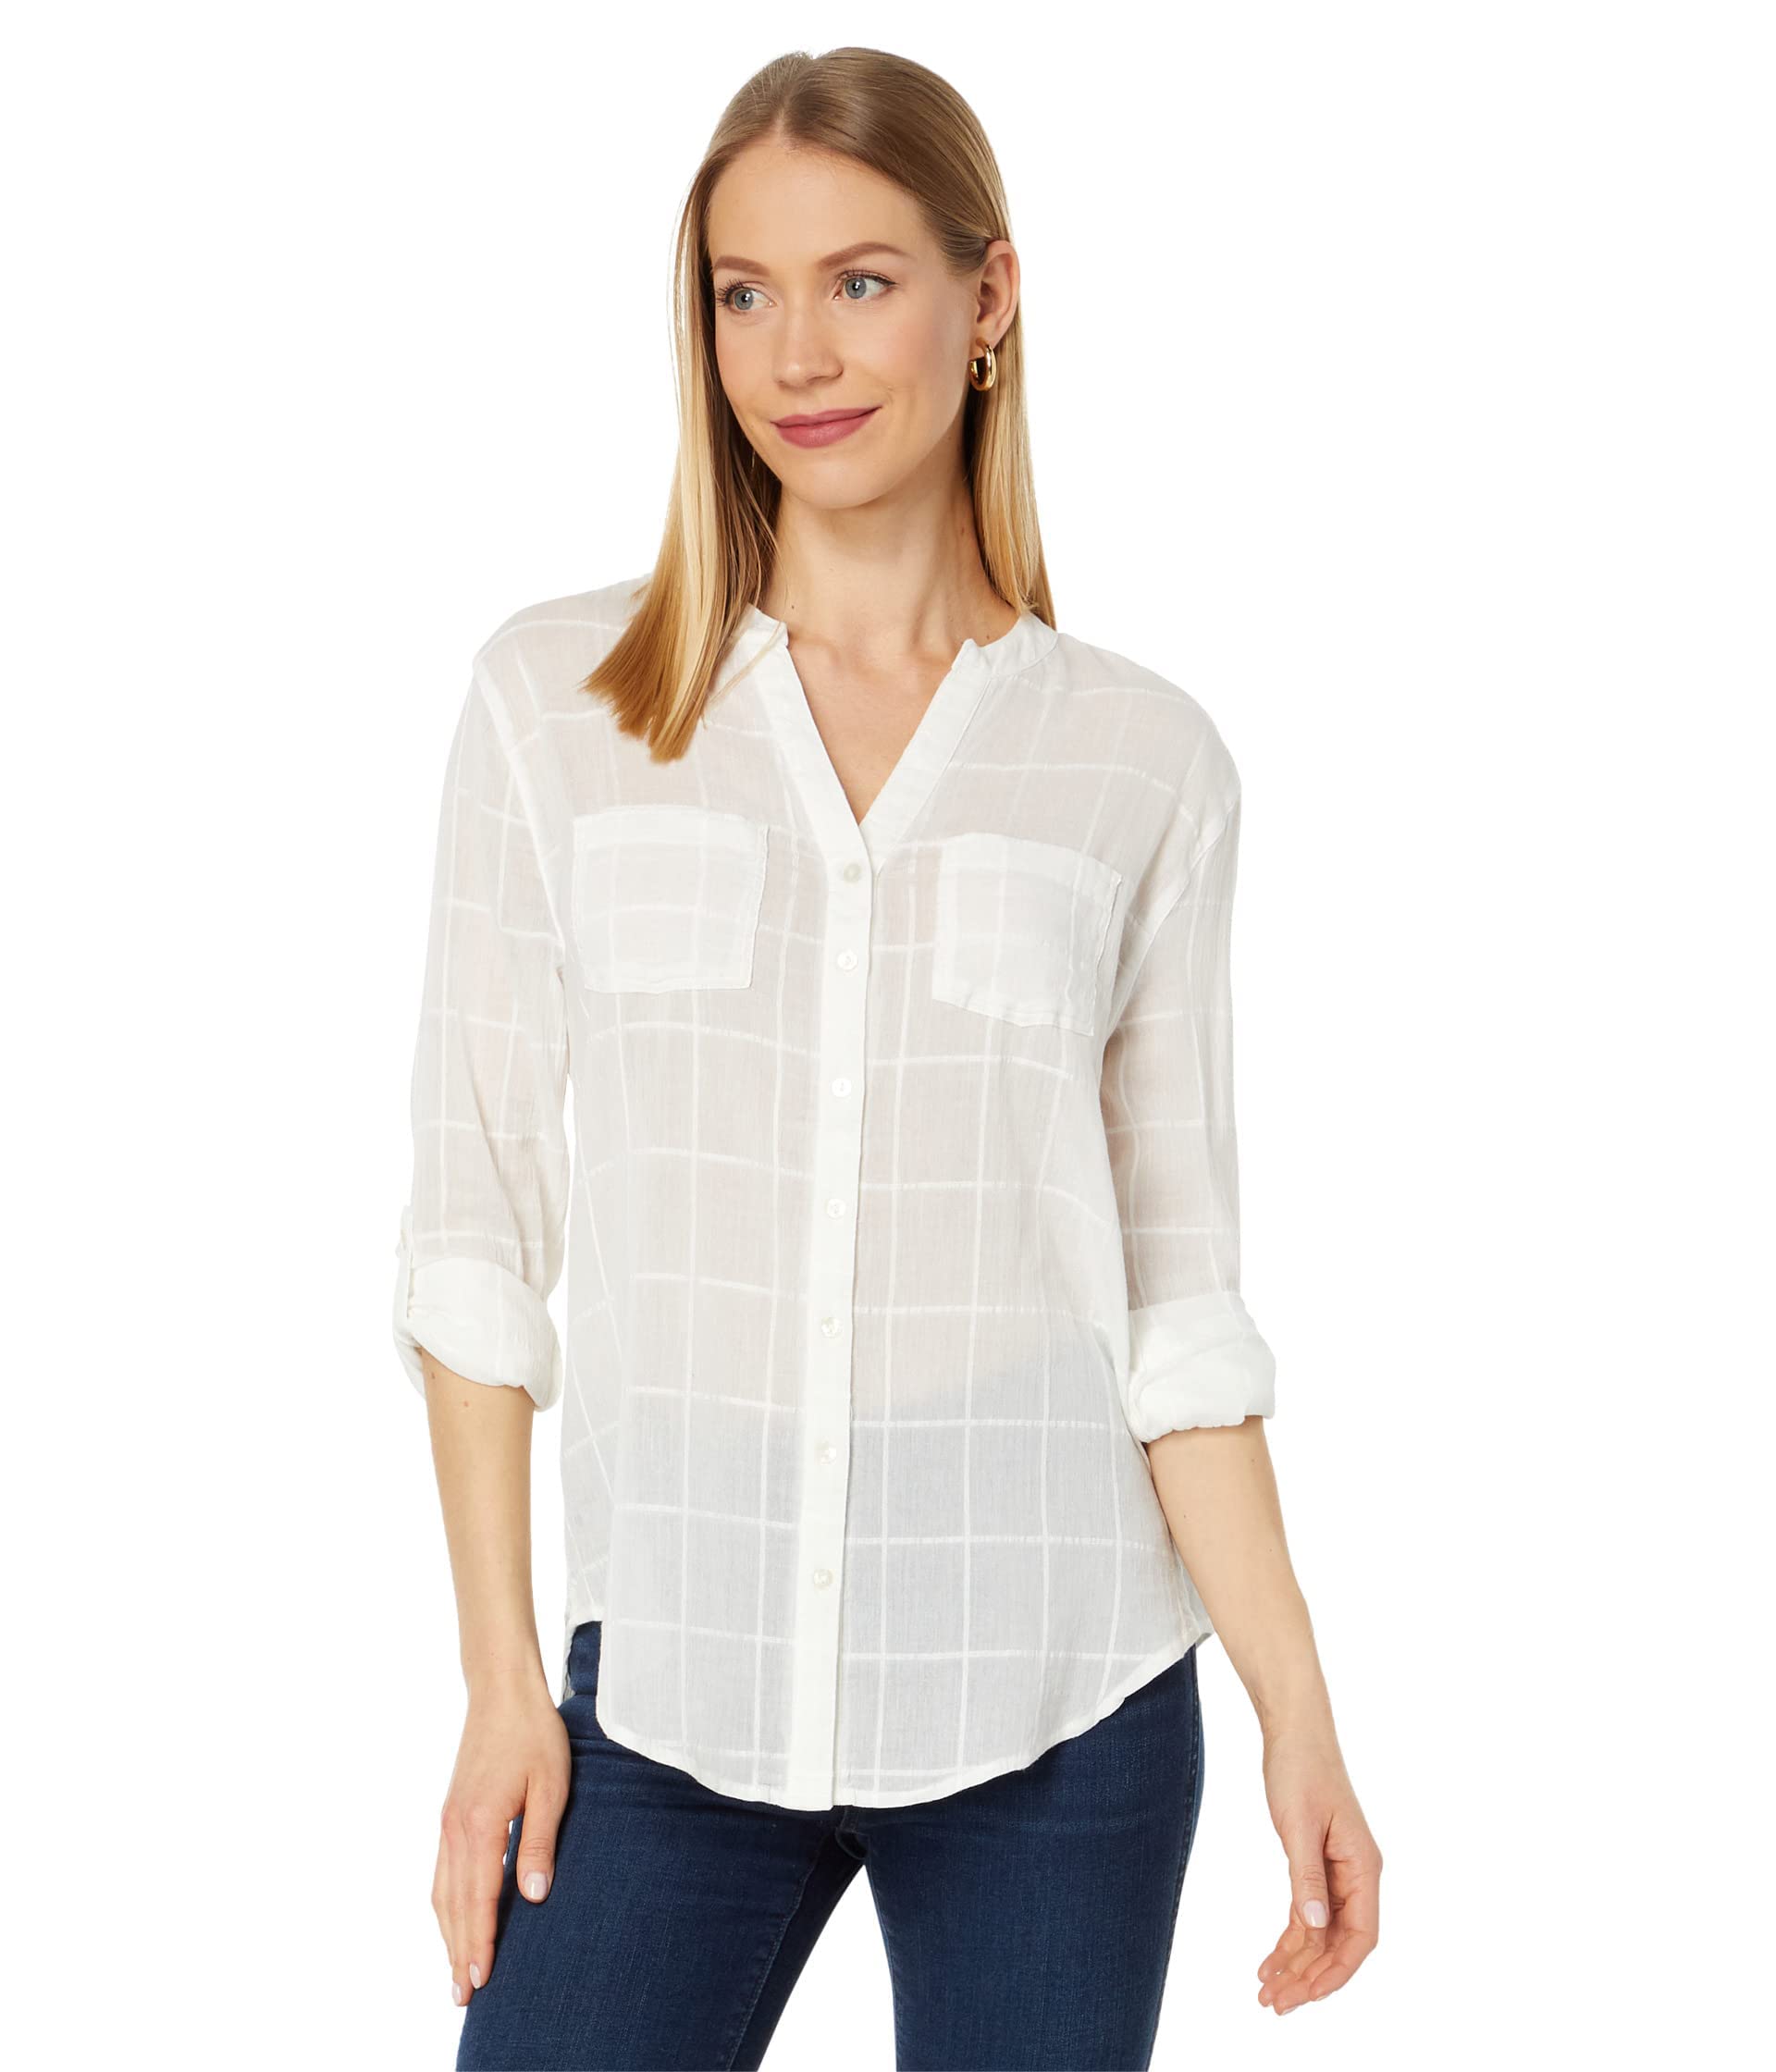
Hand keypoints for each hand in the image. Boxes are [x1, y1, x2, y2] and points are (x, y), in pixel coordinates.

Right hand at [433, 1677, 570, 2008]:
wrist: (502, 1693)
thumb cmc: (535, 1735)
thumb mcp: (551, 1786)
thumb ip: (538, 1842)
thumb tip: (534, 1897)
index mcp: (481, 1824)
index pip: (479, 1898)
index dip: (480, 1942)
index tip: (481, 1980)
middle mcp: (455, 1829)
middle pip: (453, 1905)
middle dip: (458, 1952)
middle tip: (464, 1996)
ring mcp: (447, 1822)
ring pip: (441, 1892)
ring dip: (447, 1934)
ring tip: (455, 1972)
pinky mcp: (449, 1814)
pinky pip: (440, 1872)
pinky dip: (444, 1905)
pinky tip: (453, 1920)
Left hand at [1255, 1724, 1381, 2014]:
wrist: (1294, 1732)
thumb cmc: (1301, 1769)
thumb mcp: (1299, 1824)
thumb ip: (1306, 1876)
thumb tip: (1312, 1926)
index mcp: (1364, 1867)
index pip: (1361, 1936)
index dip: (1337, 1971)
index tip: (1306, 1995)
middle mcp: (1357, 1876)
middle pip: (1340, 1943)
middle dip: (1310, 1977)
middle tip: (1274, 2004)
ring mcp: (1338, 1873)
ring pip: (1322, 1934)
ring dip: (1297, 1965)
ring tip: (1266, 1992)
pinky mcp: (1317, 1866)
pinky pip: (1307, 1915)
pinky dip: (1290, 1940)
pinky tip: (1270, 1962)